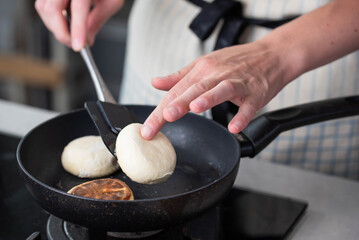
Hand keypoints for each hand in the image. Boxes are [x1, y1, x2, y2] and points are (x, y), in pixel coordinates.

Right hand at [35, 0, 123, 50]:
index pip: (79, 7)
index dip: (78, 29)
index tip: (79, 47)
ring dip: (55, 27)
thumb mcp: (111, 2)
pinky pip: (43, 5)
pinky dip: (53, 18)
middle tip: (74, 44)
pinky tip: (66, 22)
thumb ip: (98, 20)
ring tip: (72, 34)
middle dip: (62, 33)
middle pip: (52, 9)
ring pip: (43, 8)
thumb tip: (87, 40)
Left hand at [141, 40, 298, 139]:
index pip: (176, 92)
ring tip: (194, 109)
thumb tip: (155, 83)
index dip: (160, 111)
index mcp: (201, 70)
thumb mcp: (203, 64)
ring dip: (208, 99)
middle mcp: (216, 75)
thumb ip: (178, 77)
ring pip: (220, 90)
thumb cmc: (236, 61)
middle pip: (194, 90)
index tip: (147, 129)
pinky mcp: (255, 93)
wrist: (271, 55)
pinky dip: (242, 116)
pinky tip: (234, 127)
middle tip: (165, 117)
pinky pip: (248, 106)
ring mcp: (237, 83)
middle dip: (178, 104)